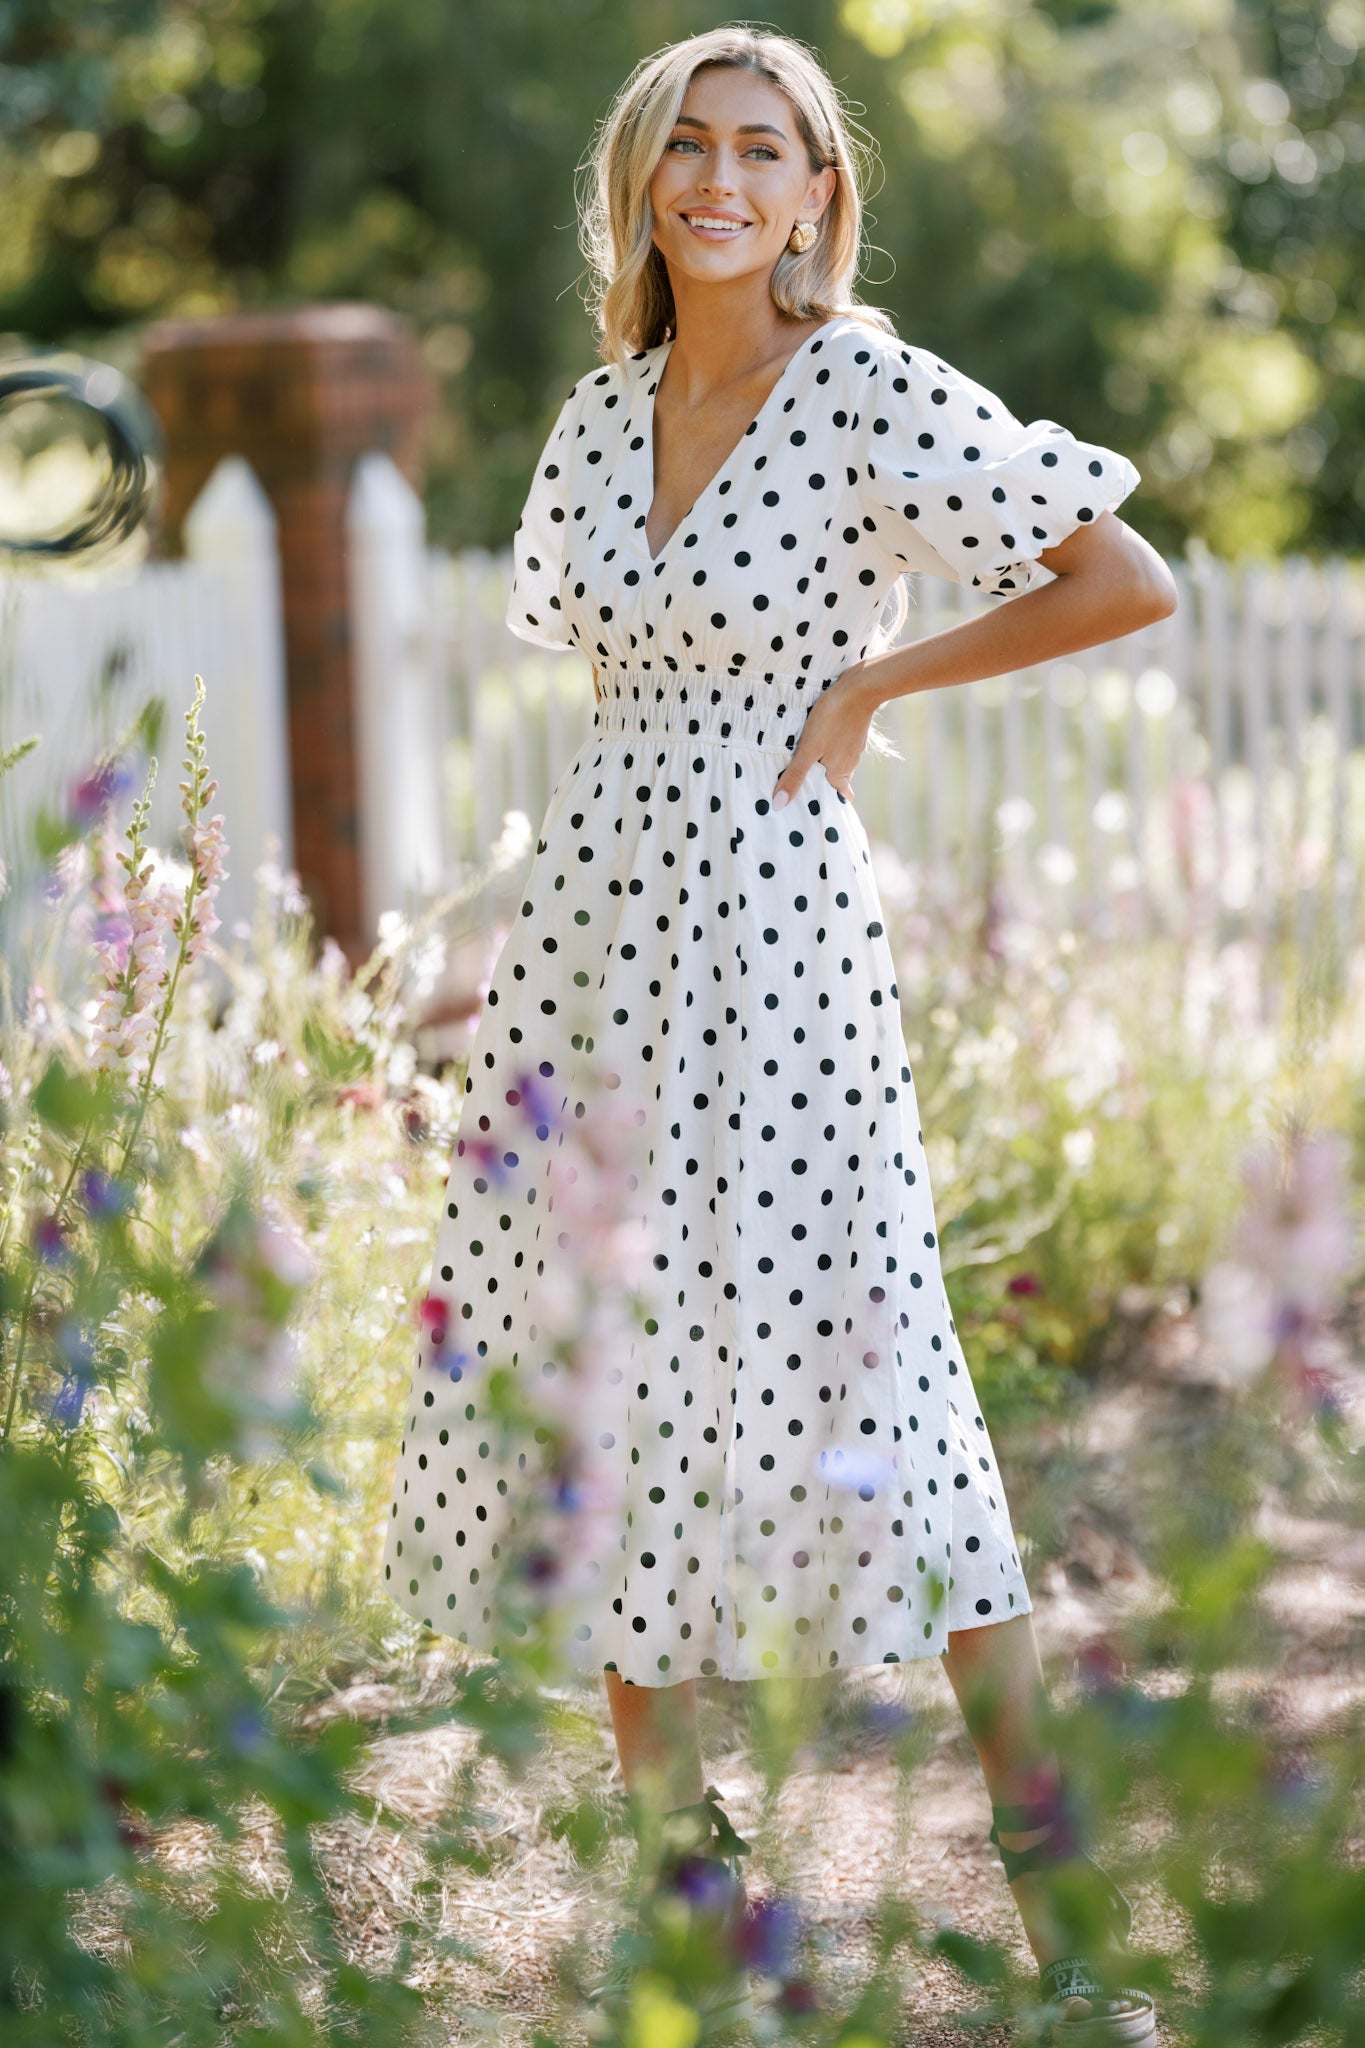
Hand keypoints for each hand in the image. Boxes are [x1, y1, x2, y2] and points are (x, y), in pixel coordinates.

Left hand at [771, 664, 878, 809]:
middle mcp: (850, 763)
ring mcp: (854, 747)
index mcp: (839, 772)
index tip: (820, 807)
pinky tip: (825, 740)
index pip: (836, 795)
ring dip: (829, 765)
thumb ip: (794, 775)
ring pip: (840, 762)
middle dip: (826, 784)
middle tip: (811, 787)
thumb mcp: (808, 748)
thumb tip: (779, 805)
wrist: (860, 688)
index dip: (828, 802)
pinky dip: (834, 748)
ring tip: (814, 765)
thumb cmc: (832, 719)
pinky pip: (843, 746)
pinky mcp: (855, 731)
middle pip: (838, 780)